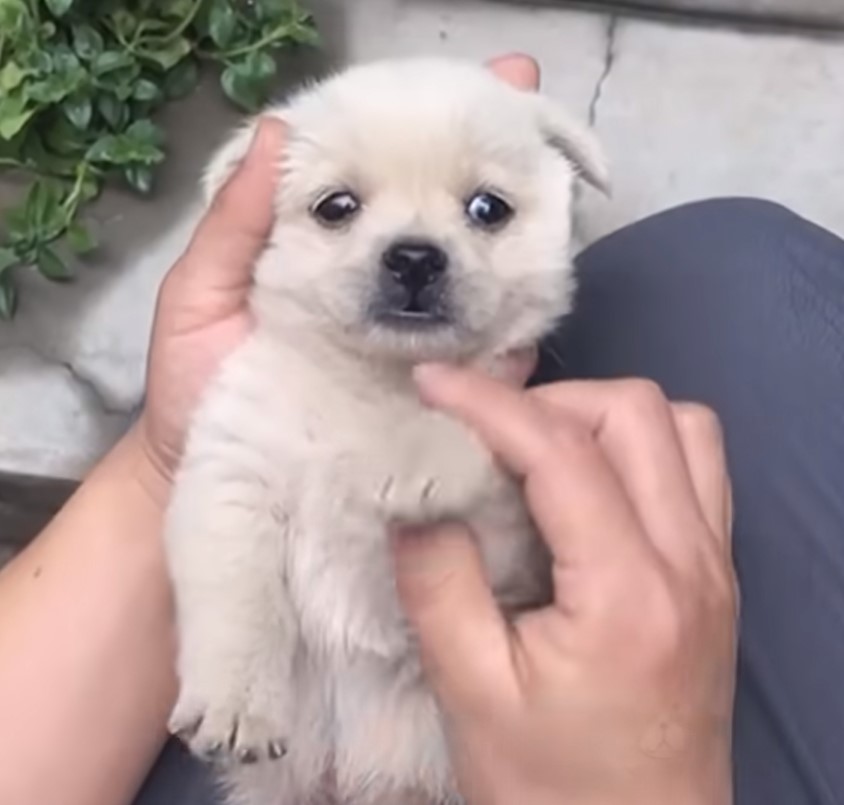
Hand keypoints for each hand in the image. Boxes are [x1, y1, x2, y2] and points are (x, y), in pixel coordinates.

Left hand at [133, 53, 540, 501]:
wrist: (210, 479)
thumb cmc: (197, 386)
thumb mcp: (201, 296)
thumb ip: (236, 224)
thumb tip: (272, 129)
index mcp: (334, 255)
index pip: (390, 182)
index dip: (433, 128)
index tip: (490, 77)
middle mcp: (384, 291)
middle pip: (448, 226)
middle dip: (493, 167)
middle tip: (530, 110)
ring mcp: (413, 347)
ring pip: (480, 289)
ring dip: (516, 238)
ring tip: (551, 191)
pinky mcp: (431, 402)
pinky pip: (483, 366)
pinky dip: (513, 332)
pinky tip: (535, 292)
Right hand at [394, 366, 737, 804]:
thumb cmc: (552, 786)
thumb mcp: (473, 695)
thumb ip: (439, 586)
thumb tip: (415, 497)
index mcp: (629, 593)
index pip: (562, 453)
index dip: (489, 403)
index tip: (431, 384)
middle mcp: (690, 562)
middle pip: (636, 413)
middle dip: (550, 400)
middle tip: (486, 434)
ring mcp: (716, 564)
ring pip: (683, 426)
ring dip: (603, 416)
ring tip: (540, 449)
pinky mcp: (718, 574)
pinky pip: (698, 466)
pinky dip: (641, 445)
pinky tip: (592, 482)